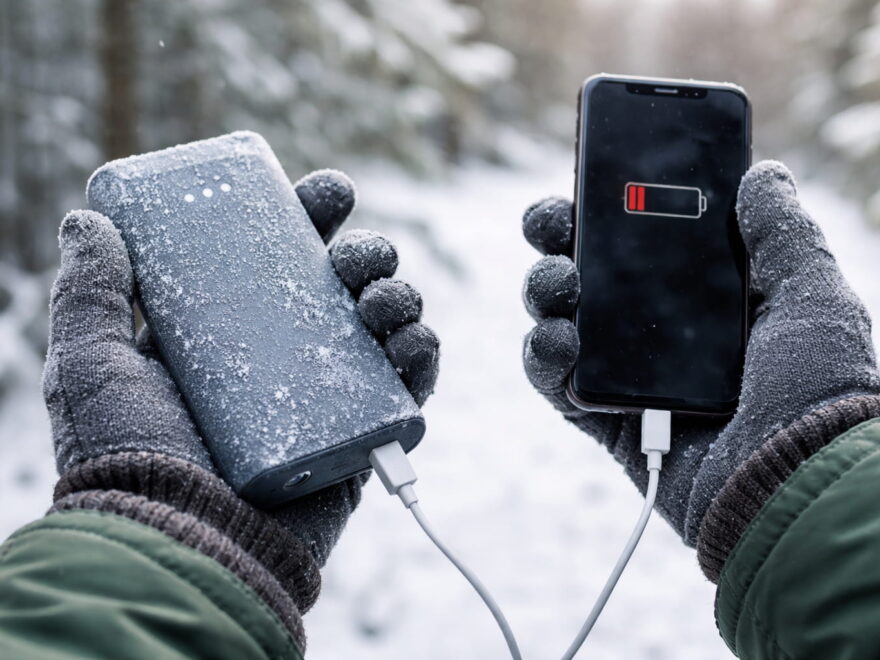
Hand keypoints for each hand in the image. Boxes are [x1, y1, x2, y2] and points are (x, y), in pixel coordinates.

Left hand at [43, 169, 439, 577]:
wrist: (178, 545)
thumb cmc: (128, 462)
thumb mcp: (92, 366)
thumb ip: (89, 294)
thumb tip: (88, 221)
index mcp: (234, 335)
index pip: (283, 262)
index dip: (314, 221)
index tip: (329, 194)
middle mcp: (286, 360)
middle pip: (346, 288)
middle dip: (369, 254)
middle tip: (355, 257)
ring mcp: (329, 398)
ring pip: (386, 328)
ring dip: (401, 297)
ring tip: (381, 302)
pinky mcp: (361, 437)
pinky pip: (411, 390)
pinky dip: (424, 358)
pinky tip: (411, 343)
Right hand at [521, 161, 879, 578]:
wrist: (796, 482)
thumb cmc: (816, 390)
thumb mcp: (811, 297)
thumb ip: (781, 233)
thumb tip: (764, 173)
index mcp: (703, 299)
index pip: (642, 241)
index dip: (610, 209)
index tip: (590, 180)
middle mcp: (659, 333)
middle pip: (587, 272)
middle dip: (557, 240)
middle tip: (550, 224)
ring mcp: (627, 375)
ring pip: (559, 319)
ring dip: (543, 290)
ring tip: (558, 286)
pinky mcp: (604, 419)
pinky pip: (553, 380)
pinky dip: (542, 355)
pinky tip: (556, 339)